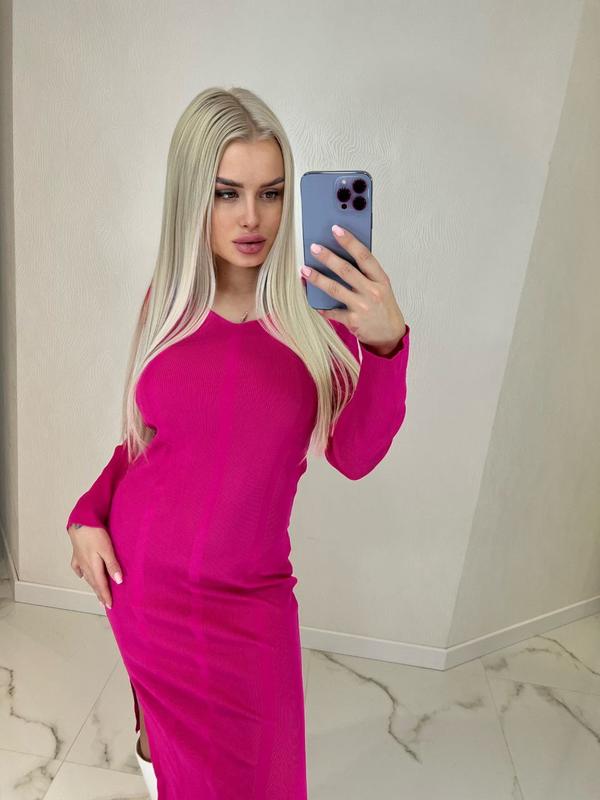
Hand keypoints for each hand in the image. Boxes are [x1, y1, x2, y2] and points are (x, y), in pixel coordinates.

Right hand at [68, 524, 122, 609]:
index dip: (106, 595)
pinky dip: (80, 573)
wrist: (80, 521)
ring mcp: (80, 560)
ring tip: (96, 592)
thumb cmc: (95, 534)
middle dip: (99, 593)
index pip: (101, 585)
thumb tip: (118, 581)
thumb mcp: (107, 549)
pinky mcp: (76, 553)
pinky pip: (78, 567)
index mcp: (94, 566)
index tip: (109, 606)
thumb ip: (112, 565)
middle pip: (93, 583)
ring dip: (92, 585)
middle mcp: (86, 565)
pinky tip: (81, 576)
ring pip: (86, 576)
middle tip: (103, 603)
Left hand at [301, 224, 406, 354]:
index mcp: (380, 279)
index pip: (364, 256)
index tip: (336, 229)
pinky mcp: (353, 321)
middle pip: (346, 270)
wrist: (390, 334)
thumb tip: (342, 255)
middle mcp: (372, 291)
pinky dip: (322, 307)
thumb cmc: (383, 306)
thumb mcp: (381, 286)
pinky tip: (312, 301)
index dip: (350, 242)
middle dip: (328, 257)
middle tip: (314, 247)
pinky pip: (333, 312)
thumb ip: (366, 273)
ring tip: (305, 270)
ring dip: (318, 279)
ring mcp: (362, 307)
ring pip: (335, 289)